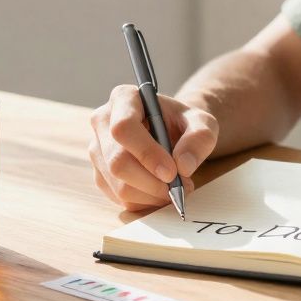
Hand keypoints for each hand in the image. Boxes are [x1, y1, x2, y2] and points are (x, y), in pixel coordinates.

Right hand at [87, 85, 217, 210]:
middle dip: (152, 182)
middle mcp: (103, 121)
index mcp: (124, 98)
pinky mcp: (100, 173)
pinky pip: (118, 197)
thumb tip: (183, 165)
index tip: (171, 172)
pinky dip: (145, 202)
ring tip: (175, 188)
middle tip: (180, 186)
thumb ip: (199, 138)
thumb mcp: (203, 122)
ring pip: (117, 184)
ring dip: (151, 195)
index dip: (147, 153)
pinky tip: (161, 192)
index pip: (124, 128)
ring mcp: (97, 149)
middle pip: (117, 161)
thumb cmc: (184, 123)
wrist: (174, 133)